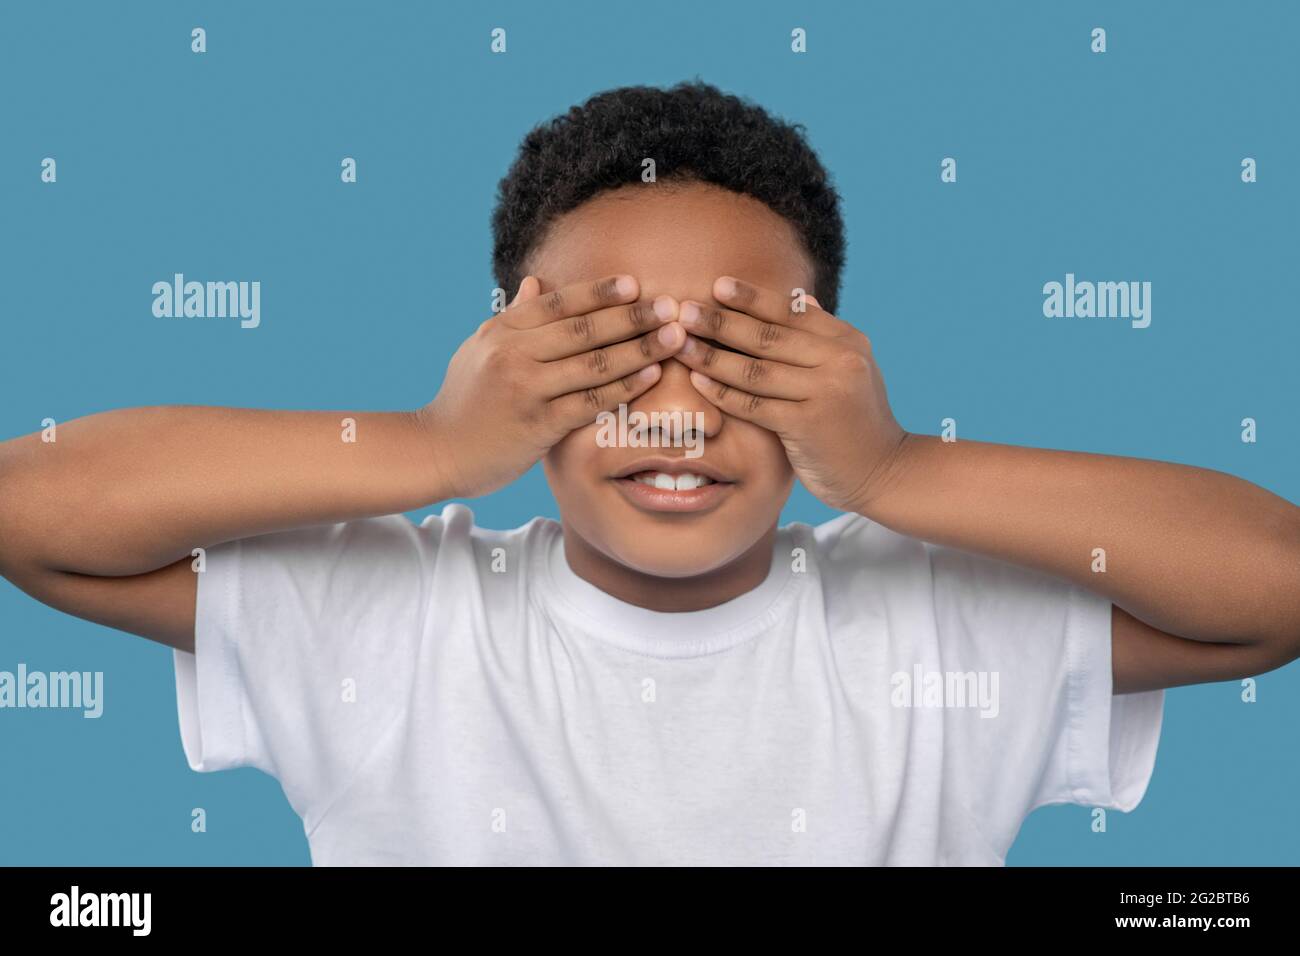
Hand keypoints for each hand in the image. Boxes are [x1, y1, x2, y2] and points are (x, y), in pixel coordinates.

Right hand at [419, 275, 685, 498]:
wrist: (436, 450)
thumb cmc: (463, 400)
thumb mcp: (480, 348)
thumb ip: (513, 317)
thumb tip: (536, 284)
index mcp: (502, 331)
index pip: (558, 304)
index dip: (598, 292)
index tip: (634, 283)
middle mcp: (513, 354)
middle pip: (584, 329)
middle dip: (633, 316)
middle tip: (672, 307)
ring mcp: (526, 389)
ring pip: (594, 363)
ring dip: (640, 349)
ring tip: (674, 338)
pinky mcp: (538, 424)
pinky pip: (591, 402)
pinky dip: (625, 387)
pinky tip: (652, 377)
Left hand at [673, 276, 907, 513]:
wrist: (884, 471)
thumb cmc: (856, 420)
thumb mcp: (852, 369)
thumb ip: (824, 336)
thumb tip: (801, 297)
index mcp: (847, 341)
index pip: (791, 311)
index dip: (751, 298)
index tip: (716, 286)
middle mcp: (839, 361)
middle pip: (767, 336)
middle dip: (721, 322)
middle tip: (683, 311)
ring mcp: (825, 393)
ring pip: (755, 370)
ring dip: (712, 356)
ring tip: (680, 344)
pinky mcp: (808, 426)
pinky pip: (754, 405)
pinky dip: (723, 393)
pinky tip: (697, 382)